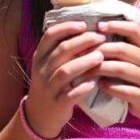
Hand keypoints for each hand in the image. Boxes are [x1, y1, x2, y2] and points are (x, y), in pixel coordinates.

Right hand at [25, 21, 105, 136]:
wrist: (39, 115)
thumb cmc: (51, 84)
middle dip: (82, 41)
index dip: (67, 27)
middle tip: (100, 38)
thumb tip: (86, 29)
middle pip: (61, 51)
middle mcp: (41, 71)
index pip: (50, 36)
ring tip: (100, 56)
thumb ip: (62, 50)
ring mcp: (48, 88)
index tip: (84, 24)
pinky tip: (94, 82)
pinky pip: (70, 95)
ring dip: (84, 62)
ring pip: (65, 71)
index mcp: (39, 57)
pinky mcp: (57, 104)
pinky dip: (82, 88)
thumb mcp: (48, 65)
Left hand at [94, 20, 139, 123]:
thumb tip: (95, 31)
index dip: (117, 26)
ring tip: (87, 70)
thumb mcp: (139, 58)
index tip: (99, 26)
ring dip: (102, 68)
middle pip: (124, 49)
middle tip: (83, 52)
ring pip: (123, 69)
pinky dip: (110, 87)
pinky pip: (125, 90)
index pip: (134, 30)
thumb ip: (124, 46)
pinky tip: (99, 85)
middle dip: (101, 49)